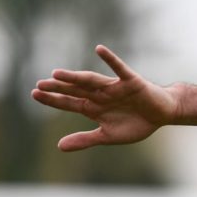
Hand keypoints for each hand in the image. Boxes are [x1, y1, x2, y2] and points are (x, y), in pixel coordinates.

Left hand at [31, 45, 178, 150]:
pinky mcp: (131, 82)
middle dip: (58, 88)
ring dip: (75, 77)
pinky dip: (110, 59)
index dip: (53, 99)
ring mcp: (115, 87)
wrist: (162, 115)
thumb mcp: (108, 136)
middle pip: (76, 90)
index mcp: (94, 108)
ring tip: (58, 73)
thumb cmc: (136, 123)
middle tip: (39, 84)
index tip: (34, 94)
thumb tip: (58, 146)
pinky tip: (99, 49)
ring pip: (91, 80)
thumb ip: (85, 139)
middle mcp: (101, 95)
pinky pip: (120, 69)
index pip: (69, 102)